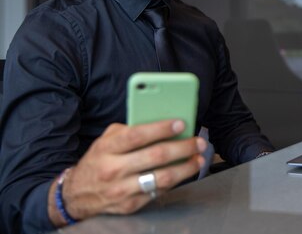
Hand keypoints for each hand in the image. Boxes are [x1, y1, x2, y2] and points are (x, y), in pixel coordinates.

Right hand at [48, 119, 205, 225]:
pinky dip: (176, 181)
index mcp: (107, 148)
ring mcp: (122, 190)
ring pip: (162, 178)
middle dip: (183, 147)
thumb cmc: (98, 161)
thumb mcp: (106, 140)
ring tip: (198, 158)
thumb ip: (129, 130)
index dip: (161, 128)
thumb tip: (161, 123)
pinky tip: (184, 172)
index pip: (138, 135)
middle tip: (198, 142)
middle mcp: (113, 170)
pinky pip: (159, 192)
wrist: (76, 194)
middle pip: (156, 156)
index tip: (181, 123)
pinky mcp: (130, 205)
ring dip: (186, 167)